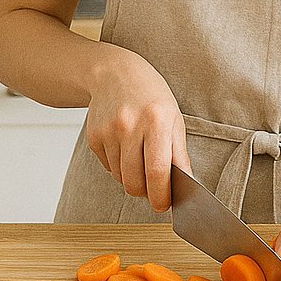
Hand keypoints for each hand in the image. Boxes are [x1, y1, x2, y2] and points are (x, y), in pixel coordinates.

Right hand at [84, 48, 189, 212]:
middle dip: (147, 193)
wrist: (115, 74)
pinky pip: (108, 168)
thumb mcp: (174, 120)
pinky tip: (126, 149)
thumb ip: (180, 155)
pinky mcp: (93, 136)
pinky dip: (119, 168)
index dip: (162, 196)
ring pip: (121, 178)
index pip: (158, 171)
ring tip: (141, 161)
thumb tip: (187, 187)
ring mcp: (108, 131)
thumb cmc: (151, 97)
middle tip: (155, 189)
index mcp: (156, 120)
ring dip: (133, 180)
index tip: (165, 206)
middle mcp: (130, 125)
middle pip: (135, 182)